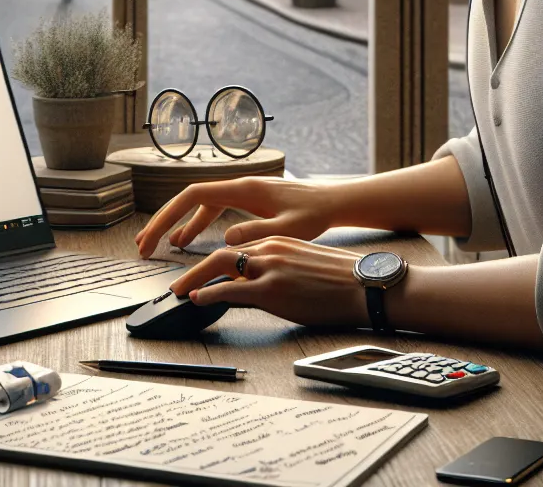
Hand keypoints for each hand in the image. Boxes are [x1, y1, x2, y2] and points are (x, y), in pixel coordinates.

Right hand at [133, 177, 338, 257]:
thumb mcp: (288, 230)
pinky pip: (211, 210)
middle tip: (143, 245)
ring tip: (159, 246)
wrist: (332, 202)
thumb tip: (227, 239)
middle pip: (188, 199)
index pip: (192, 196)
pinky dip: (195, 224)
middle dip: (163, 221)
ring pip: (197, 205)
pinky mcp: (246, 200)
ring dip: (177, 224)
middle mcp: (237, 185)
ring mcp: (240, 192)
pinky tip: (187, 240)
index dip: (168, 215)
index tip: (153, 238)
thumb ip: (257, 233)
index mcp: (242, 189)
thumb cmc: (314, 214)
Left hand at [171, 238, 374, 329]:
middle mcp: (271, 249)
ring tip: (179, 293)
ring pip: (220, 267)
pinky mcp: (272, 290)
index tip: (202, 275)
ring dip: (194, 280)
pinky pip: (230, 291)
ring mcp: (270, 268)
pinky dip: (208, 295)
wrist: (365, 286)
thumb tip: (261, 285)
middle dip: (194, 270)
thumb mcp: (305, 266)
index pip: (238, 250)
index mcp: (280, 241)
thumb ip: (279, 269)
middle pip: (221, 255)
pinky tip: (197, 301)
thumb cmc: (342, 281)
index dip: (215, 264)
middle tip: (177, 284)